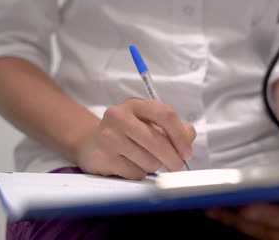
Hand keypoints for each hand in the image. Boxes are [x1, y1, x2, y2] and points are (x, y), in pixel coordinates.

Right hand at [75, 98, 195, 179]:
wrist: (91, 144)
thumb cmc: (128, 134)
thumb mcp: (149, 123)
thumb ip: (174, 129)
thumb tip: (188, 140)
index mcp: (136, 105)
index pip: (165, 115)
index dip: (180, 136)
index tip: (187, 152)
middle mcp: (119, 116)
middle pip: (158, 141)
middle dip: (173, 158)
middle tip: (176, 166)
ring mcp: (109, 136)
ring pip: (148, 160)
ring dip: (152, 166)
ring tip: (142, 160)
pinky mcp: (102, 157)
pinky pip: (135, 173)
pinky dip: (138, 174)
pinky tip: (129, 165)